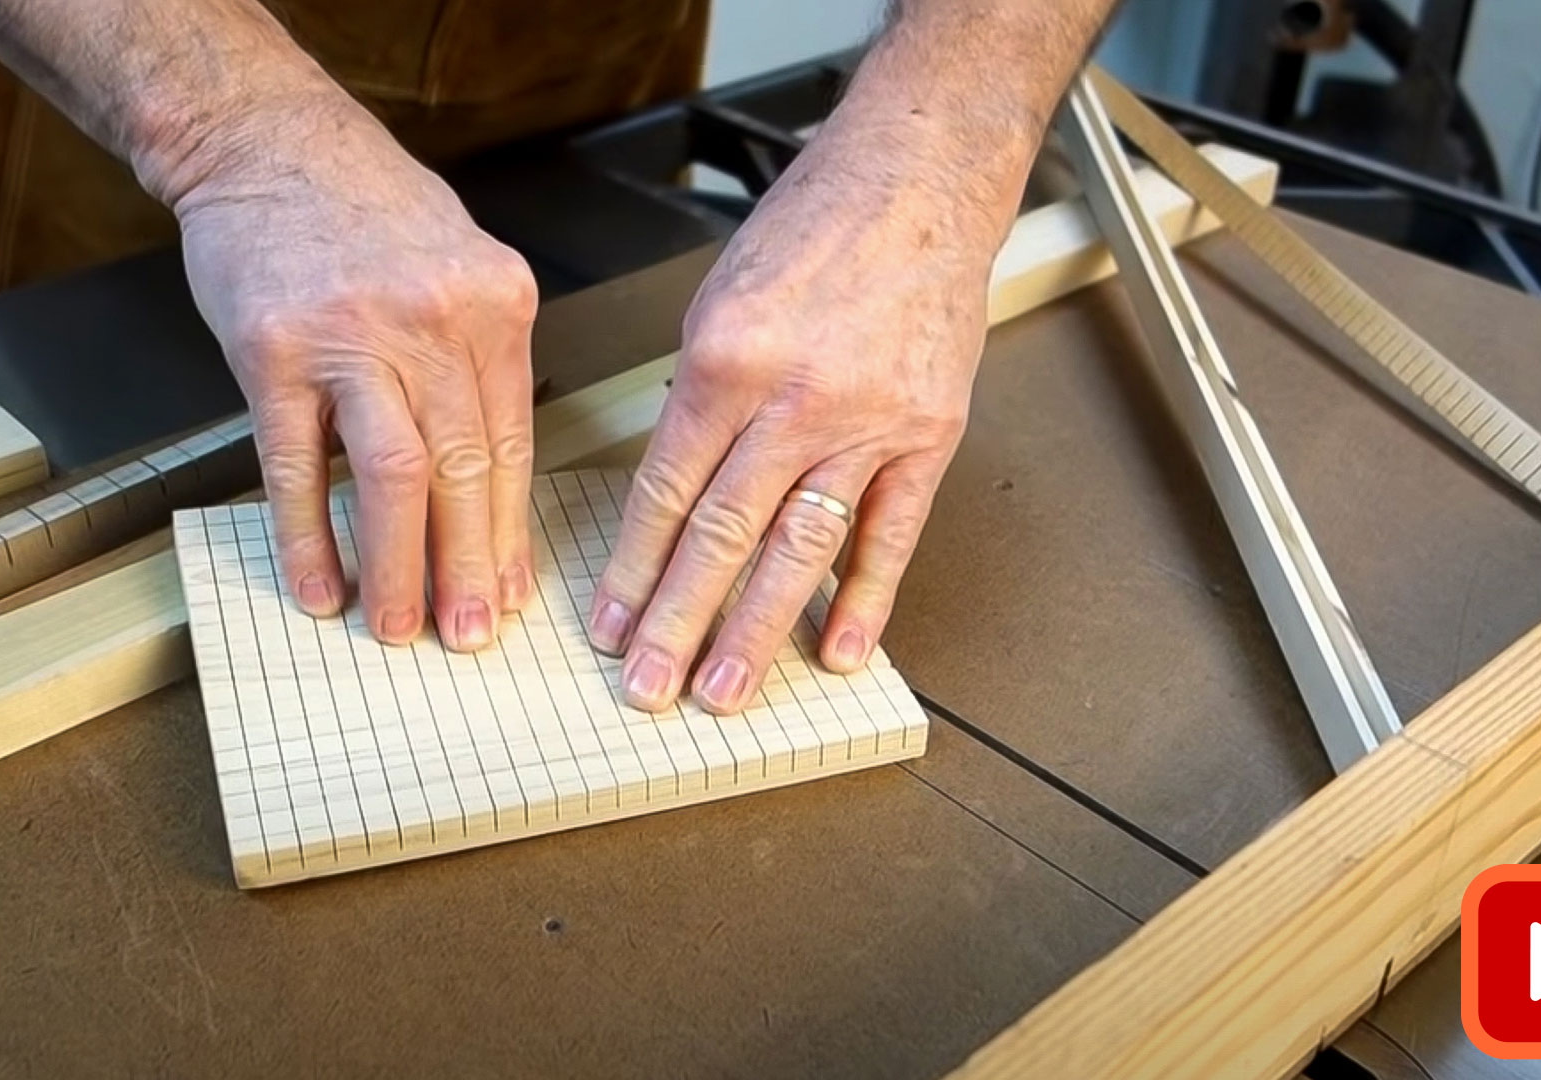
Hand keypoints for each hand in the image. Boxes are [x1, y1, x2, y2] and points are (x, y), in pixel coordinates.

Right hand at [171, 96, 538, 648]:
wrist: (266, 139)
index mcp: (495, 305)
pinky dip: (309, 533)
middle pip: (465, 468)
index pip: (513, 443)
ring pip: (394, 474)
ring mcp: (351, 334)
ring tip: (402, 627)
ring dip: (401, 564)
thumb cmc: (365, 208)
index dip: (511, 531)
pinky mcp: (272, 349)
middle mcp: (433, 319)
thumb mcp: (459, 267)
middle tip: (472, 635)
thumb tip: (489, 489)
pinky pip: (295, 463)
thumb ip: (478, 365)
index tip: (512, 593)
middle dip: (472, 566)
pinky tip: (322, 584)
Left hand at [587, 167, 994, 713]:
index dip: (633, 570)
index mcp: (726, 361)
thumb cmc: (816, 228)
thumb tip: (678, 491)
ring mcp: (868, 422)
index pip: (665, 492)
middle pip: (723, 535)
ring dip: (757, 629)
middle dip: (678, 622)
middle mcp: (795, 398)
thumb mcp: (719, 303)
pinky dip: (865, 598)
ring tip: (725, 691)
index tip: (611, 624)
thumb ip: (699, 401)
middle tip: (650, 689)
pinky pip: (891, 533)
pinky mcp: (928, 434)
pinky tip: (837, 650)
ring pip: (801, 548)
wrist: (919, 181)